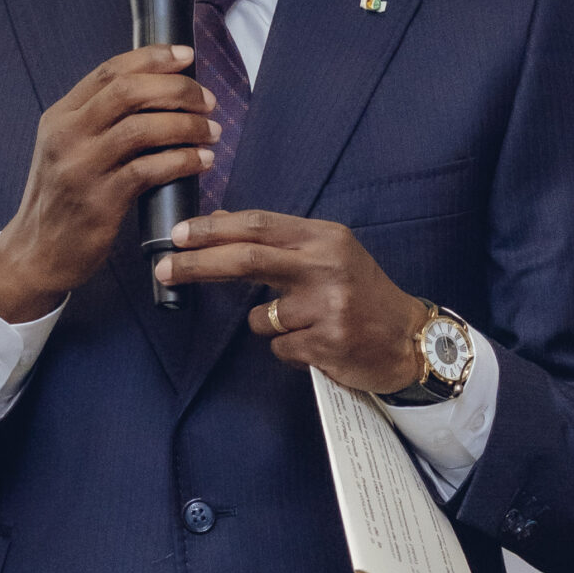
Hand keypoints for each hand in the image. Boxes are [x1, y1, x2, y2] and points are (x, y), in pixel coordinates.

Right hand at [0, 47, 220, 322]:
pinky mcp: (99, 201)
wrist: (37, 253)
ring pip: (142, 128)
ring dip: (186, 126)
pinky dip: (182, 161)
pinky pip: (149, 170)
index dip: (153, 57)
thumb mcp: (68, 149)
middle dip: (177, 89)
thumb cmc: (63, 198)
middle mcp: (67, 135)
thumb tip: (158, 92)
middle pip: (128, 91)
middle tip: (208, 101)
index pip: (110, 70)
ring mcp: (81, 168)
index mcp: (60, 116)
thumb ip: (100, 120)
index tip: (187, 56)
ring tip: (211, 132)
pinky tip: (201, 161)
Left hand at [154, 209, 426, 393]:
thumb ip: (277, 242)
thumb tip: (220, 222)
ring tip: (305, 324)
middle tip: (164, 268)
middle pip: (247, 258)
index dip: (213, 229)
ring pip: (260, 317)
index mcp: (324, 237)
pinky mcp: (327, 341)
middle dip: (198, 264)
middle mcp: (326, 265)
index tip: (178, 234)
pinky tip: (317, 344)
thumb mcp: (326, 255)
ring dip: (268, 325)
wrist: (409, 339)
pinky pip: (279, 347)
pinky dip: (288, 349)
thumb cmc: (361, 294)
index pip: (257, 225)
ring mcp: (328, 304)